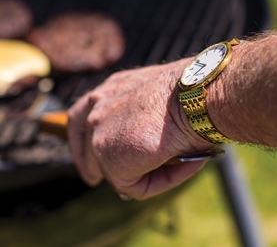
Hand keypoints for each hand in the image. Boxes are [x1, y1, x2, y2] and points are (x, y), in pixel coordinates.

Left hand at [67, 59, 214, 198]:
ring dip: (142, 173)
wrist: (195, 97)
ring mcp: (100, 134)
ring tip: (173, 165)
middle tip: (94, 179)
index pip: (82, 114)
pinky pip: (135, 186)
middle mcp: (98, 106)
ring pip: (112, 169)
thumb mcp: (160, 100)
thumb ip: (143, 120)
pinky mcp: (111, 159)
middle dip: (89, 164)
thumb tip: (148, 146)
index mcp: (110, 89)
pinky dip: (161, 181)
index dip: (82, 139)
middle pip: (82, 141)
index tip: (88, 156)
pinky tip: (181, 166)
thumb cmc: (191, 95)